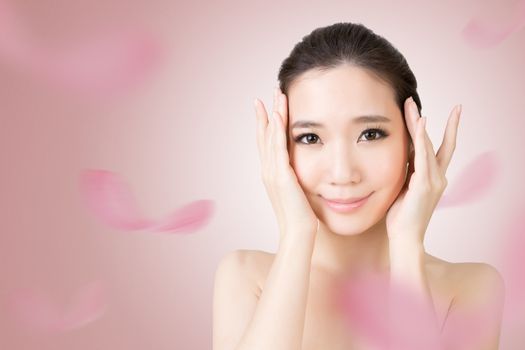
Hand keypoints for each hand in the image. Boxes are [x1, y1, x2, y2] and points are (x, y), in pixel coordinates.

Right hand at [254, 87, 319, 238]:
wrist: (298, 234)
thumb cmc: (301, 218)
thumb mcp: (297, 193)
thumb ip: (296, 180)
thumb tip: (301, 172)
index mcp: (271, 173)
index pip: (267, 142)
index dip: (266, 123)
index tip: (269, 106)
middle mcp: (267, 170)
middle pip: (265, 135)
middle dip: (268, 113)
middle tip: (270, 93)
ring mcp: (272, 173)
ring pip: (270, 137)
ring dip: (273, 114)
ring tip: (276, 95)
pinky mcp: (282, 176)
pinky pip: (278, 148)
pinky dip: (277, 131)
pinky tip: (279, 115)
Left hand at [386, 97, 460, 242]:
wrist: (405, 237)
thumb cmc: (402, 215)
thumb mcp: (405, 187)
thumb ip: (408, 170)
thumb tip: (402, 153)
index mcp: (433, 177)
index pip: (438, 147)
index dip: (441, 128)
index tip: (442, 111)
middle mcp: (438, 176)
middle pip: (432, 141)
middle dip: (421, 119)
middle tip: (412, 99)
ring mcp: (433, 180)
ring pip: (428, 144)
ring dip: (418, 123)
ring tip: (410, 105)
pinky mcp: (425, 185)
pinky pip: (423, 156)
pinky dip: (421, 139)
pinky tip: (420, 123)